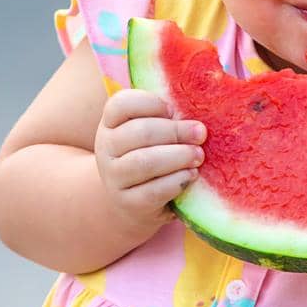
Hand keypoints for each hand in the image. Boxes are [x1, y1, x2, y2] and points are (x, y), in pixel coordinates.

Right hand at [95, 89, 206, 233]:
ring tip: (198, 156)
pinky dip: (176, 181)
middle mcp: (106, 148)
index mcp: (110, 123)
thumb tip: (195, 108)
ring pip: (145, 162)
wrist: (132, 201)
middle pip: (139, 132)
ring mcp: (114, 177)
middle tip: (200, 134)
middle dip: (175, 131)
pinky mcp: (128, 202)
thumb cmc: (149, 155)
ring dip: (178, 156)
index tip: (173, 110)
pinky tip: (191, 175)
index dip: (150, 103)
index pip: (121, 104)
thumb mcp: (149, 133)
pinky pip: (153, 190)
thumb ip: (165, 118)